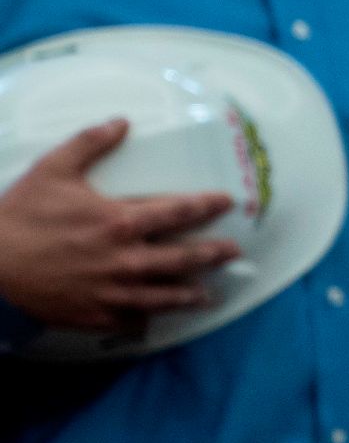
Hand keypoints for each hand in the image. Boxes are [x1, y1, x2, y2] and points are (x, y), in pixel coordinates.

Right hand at [0, 119, 238, 330]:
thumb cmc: (19, 216)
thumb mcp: (53, 170)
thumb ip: (90, 143)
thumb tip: (122, 122)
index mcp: (121, 222)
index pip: (178, 212)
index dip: (207, 206)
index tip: (227, 202)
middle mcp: (127, 260)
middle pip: (186, 258)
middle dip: (214, 254)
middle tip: (233, 251)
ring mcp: (116, 292)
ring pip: (167, 295)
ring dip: (192, 293)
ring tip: (207, 293)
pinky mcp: (99, 316)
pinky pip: (135, 320)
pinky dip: (149, 318)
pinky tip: (158, 316)